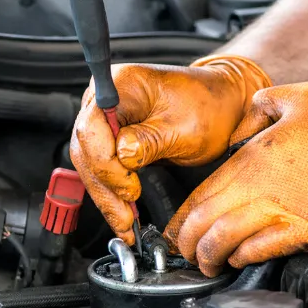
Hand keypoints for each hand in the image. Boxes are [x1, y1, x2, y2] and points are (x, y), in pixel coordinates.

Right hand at [69, 54, 271, 244]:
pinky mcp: (110, 138)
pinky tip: (121, 212)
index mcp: (121, 84)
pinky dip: (111, 192)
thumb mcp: (185, 127)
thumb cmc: (208, 107)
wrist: (220, 104)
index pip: (92, 127)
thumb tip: (122, 157)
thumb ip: (149, 141)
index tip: (129, 187)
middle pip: (86, 149)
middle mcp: (105, 99)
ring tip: (124, 223)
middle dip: (105, 187)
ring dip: (106, 196)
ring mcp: (105, 119)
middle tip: (124, 217)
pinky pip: (102, 168)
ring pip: (90, 164)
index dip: (106, 163)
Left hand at [165, 82, 307, 276]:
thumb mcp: (303, 96)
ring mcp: (286, 211)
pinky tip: (240, 260)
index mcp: (255, 155)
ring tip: (206, 264)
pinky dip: (243, 258)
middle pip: (204, 222)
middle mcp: (263, 186)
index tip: (176, 229)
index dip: (182, 216)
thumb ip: (262, 105)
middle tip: (183, 252)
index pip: (201, 192)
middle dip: (186, 243)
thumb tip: (244, 115)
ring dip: (210, 257)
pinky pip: (262, 251)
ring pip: (226, 241)